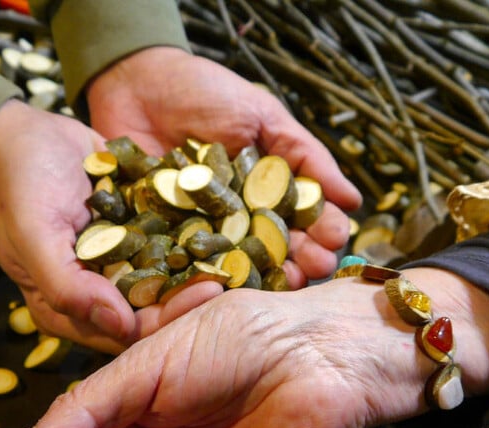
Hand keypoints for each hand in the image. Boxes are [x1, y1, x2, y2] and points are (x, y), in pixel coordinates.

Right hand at [0, 100, 224, 353]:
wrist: (24, 132)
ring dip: (197, 270)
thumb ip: (67, 285)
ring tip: (234, 255)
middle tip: (228, 277)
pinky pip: (168, 244)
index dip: (165, 322)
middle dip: (189, 298)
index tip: (204, 296)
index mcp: (66, 307)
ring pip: (166, 280)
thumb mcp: (34, 235)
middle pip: (151, 311)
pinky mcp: (135, 235)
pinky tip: (225, 227)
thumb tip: (119, 325)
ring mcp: (118, 264)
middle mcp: (97, 292)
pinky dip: (193, 238)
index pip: (124, 333)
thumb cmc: (19, 185)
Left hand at [86, 47, 362, 285]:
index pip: (304, 216)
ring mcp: (203, 228)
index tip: (335, 240)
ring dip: (263, 275)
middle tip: (314, 269)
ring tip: (282, 284)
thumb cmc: (205, 92)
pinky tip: (227, 284)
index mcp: (268, 189)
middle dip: (300, 259)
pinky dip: (206, 274)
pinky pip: (187, 260)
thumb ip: (304, 154)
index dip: (322, 230)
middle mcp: (240, 216)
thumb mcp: (262, 114)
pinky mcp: (165, 235)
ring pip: (237, 260)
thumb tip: (352, 199)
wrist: (135, 83)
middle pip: (276, 247)